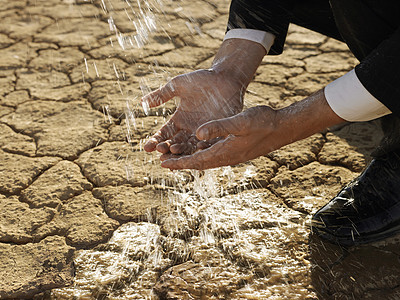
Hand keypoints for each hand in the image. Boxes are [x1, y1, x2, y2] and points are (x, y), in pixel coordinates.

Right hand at [142, 69, 243, 154]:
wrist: (225, 77)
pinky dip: (204, 147)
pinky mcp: (219, 132)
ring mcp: (204, 132)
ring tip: (174, 153)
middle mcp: (190, 129)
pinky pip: (210, 143)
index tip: (147, 148)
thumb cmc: (201, 79)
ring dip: (182, 151)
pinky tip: (198, 150)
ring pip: (191, 147)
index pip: (164, 134)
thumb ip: (161, 95)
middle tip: (160, 152)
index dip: (155, 141)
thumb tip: (142, 102)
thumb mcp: (178, 86)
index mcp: (179, 120)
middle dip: (167, 149)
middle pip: (175, 143)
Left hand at [160, 105, 278, 169]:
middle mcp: (226, 157)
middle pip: (198, 164)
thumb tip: (197, 134)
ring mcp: (232, 155)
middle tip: (163, 162)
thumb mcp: (239, 121)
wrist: (282, 128)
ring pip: (205, 161)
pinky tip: (198, 150)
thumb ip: (219, 127)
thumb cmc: (263, 123)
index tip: (163, 164)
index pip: (196, 161)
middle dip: (180, 163)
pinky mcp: (236, 151)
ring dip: (190, 160)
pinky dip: (201, 155)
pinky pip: (214, 156)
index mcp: (224, 152)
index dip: (178, 163)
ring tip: (176, 157)